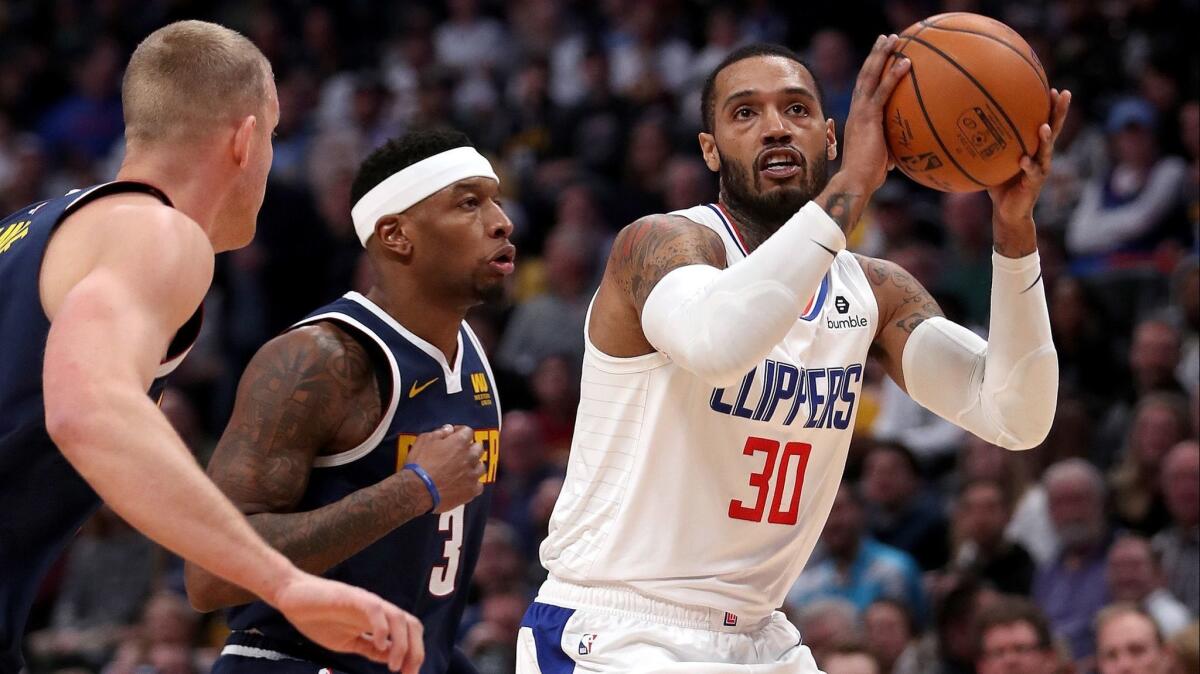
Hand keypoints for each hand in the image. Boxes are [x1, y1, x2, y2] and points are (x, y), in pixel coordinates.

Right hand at [271, 572, 423, 672]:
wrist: (291, 596)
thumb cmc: (317, 617)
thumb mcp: (347, 641)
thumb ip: (369, 648)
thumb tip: (390, 658)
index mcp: (377, 621)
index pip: (407, 633)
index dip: (413, 654)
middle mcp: (377, 610)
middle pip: (411, 624)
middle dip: (415, 651)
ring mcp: (366, 602)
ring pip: (398, 617)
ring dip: (401, 644)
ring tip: (393, 666)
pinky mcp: (351, 597)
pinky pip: (375, 610)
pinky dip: (382, 628)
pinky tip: (380, 645)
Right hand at [406, 425, 484, 512]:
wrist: (417, 491)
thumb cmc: (419, 464)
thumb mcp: (424, 441)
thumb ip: (439, 433)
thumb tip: (449, 429)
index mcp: (460, 442)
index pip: (468, 431)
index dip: (460, 432)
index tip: (454, 435)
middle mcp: (470, 457)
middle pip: (478, 448)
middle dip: (470, 448)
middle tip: (459, 453)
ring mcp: (472, 475)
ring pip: (481, 467)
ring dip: (473, 466)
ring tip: (463, 469)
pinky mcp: (471, 491)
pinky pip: (479, 485)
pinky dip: (473, 483)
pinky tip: (465, 484)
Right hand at [838, 34, 910, 192]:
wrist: (856, 180)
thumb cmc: (868, 176)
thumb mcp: (882, 159)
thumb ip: (889, 152)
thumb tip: (901, 159)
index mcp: (859, 118)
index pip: (865, 89)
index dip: (872, 71)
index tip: (881, 57)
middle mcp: (857, 110)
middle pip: (865, 75)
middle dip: (875, 55)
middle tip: (885, 39)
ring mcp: (861, 112)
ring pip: (870, 76)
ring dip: (881, 55)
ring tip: (892, 39)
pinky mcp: (869, 117)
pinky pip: (883, 91)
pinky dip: (893, 75)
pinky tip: (906, 62)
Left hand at [987, 88, 1071, 227]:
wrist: (1007, 211)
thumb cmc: (1000, 184)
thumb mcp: (994, 161)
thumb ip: (988, 145)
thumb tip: (968, 126)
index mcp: (1033, 147)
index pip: (1044, 122)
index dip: (1050, 107)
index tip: (1054, 88)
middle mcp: (1041, 155)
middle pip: (1053, 129)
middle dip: (1060, 112)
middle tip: (1065, 94)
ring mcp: (1040, 169)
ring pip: (1046, 150)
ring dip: (1046, 139)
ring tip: (1044, 126)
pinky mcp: (1034, 184)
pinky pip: (1032, 173)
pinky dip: (1028, 166)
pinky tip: (1024, 160)